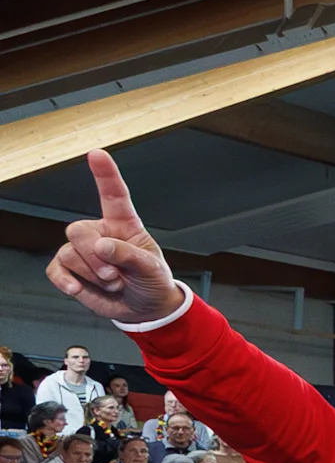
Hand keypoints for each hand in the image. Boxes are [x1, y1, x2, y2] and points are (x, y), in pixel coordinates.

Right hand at [46, 153, 180, 325]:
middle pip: (78, 230)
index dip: (105, 174)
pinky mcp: (70, 270)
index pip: (114, 196)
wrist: (145, 308)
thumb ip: (129, 255)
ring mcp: (83, 251)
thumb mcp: (152, 270)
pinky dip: (65, 281)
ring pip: (69, 253)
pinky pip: (56, 269)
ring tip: (113, 284)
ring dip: (92, 275)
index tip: (97, 154)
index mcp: (124, 225)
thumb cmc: (152, 282)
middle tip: (115, 277)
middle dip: (94, 257)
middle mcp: (100, 233)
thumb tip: (102, 246)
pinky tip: (78, 288)